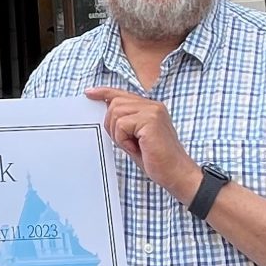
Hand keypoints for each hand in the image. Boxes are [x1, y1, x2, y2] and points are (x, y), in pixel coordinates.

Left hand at [86, 87, 196, 201]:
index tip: (89, 93)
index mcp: (150, 107)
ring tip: (133, 145)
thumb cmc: (157, 160)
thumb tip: (105, 110)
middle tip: (125, 142)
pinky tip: (137, 148)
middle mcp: (153, 105)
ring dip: (118, 134)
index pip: (122, 94)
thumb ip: (125, 122)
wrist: (176, 174)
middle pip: (115, 103)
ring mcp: (152, 111)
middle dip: (112, 124)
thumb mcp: (136, 137)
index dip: (104, 92)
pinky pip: (121, 125)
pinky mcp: (150, 120)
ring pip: (116, 113)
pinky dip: (123, 140)